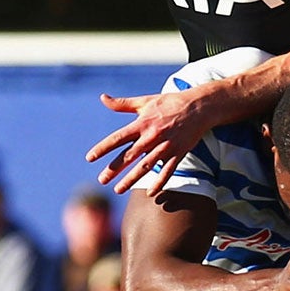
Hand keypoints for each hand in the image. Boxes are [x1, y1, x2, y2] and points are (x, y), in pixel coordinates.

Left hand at [86, 89, 212, 194]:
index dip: (103, 148)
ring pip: (146, 167)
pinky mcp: (178, 153)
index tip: (90, 158)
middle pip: (129, 156)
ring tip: (119, 190)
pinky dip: (160, 182)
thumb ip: (122, 104)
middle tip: (102, 180)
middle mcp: (152, 136)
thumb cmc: (169, 103)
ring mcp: (166, 146)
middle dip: (114, 169)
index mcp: (142, 124)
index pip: (118, 138)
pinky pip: (168, 171)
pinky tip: (150, 193)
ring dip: (131, 179)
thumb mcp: (145, 101)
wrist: (199, 107)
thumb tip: (102, 98)